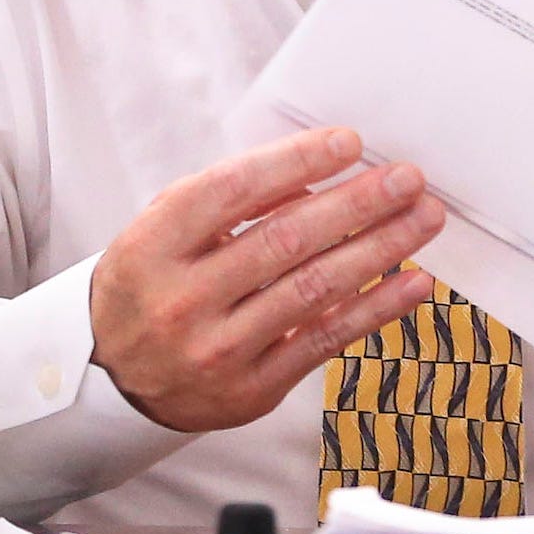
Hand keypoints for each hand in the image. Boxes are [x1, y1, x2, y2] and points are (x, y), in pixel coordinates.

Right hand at [90, 126, 444, 433]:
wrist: (110, 377)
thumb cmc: (152, 282)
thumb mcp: (166, 229)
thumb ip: (229, 199)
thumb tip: (314, 171)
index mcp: (155, 245)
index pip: (233, 191)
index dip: (296, 162)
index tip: (350, 142)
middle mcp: (183, 298)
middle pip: (285, 240)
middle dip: (356, 204)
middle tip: (407, 179)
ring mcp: (218, 349)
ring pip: (313, 290)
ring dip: (379, 249)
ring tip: (423, 219)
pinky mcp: (251, 390)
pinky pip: (325, 341)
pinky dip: (376, 309)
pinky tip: (413, 282)